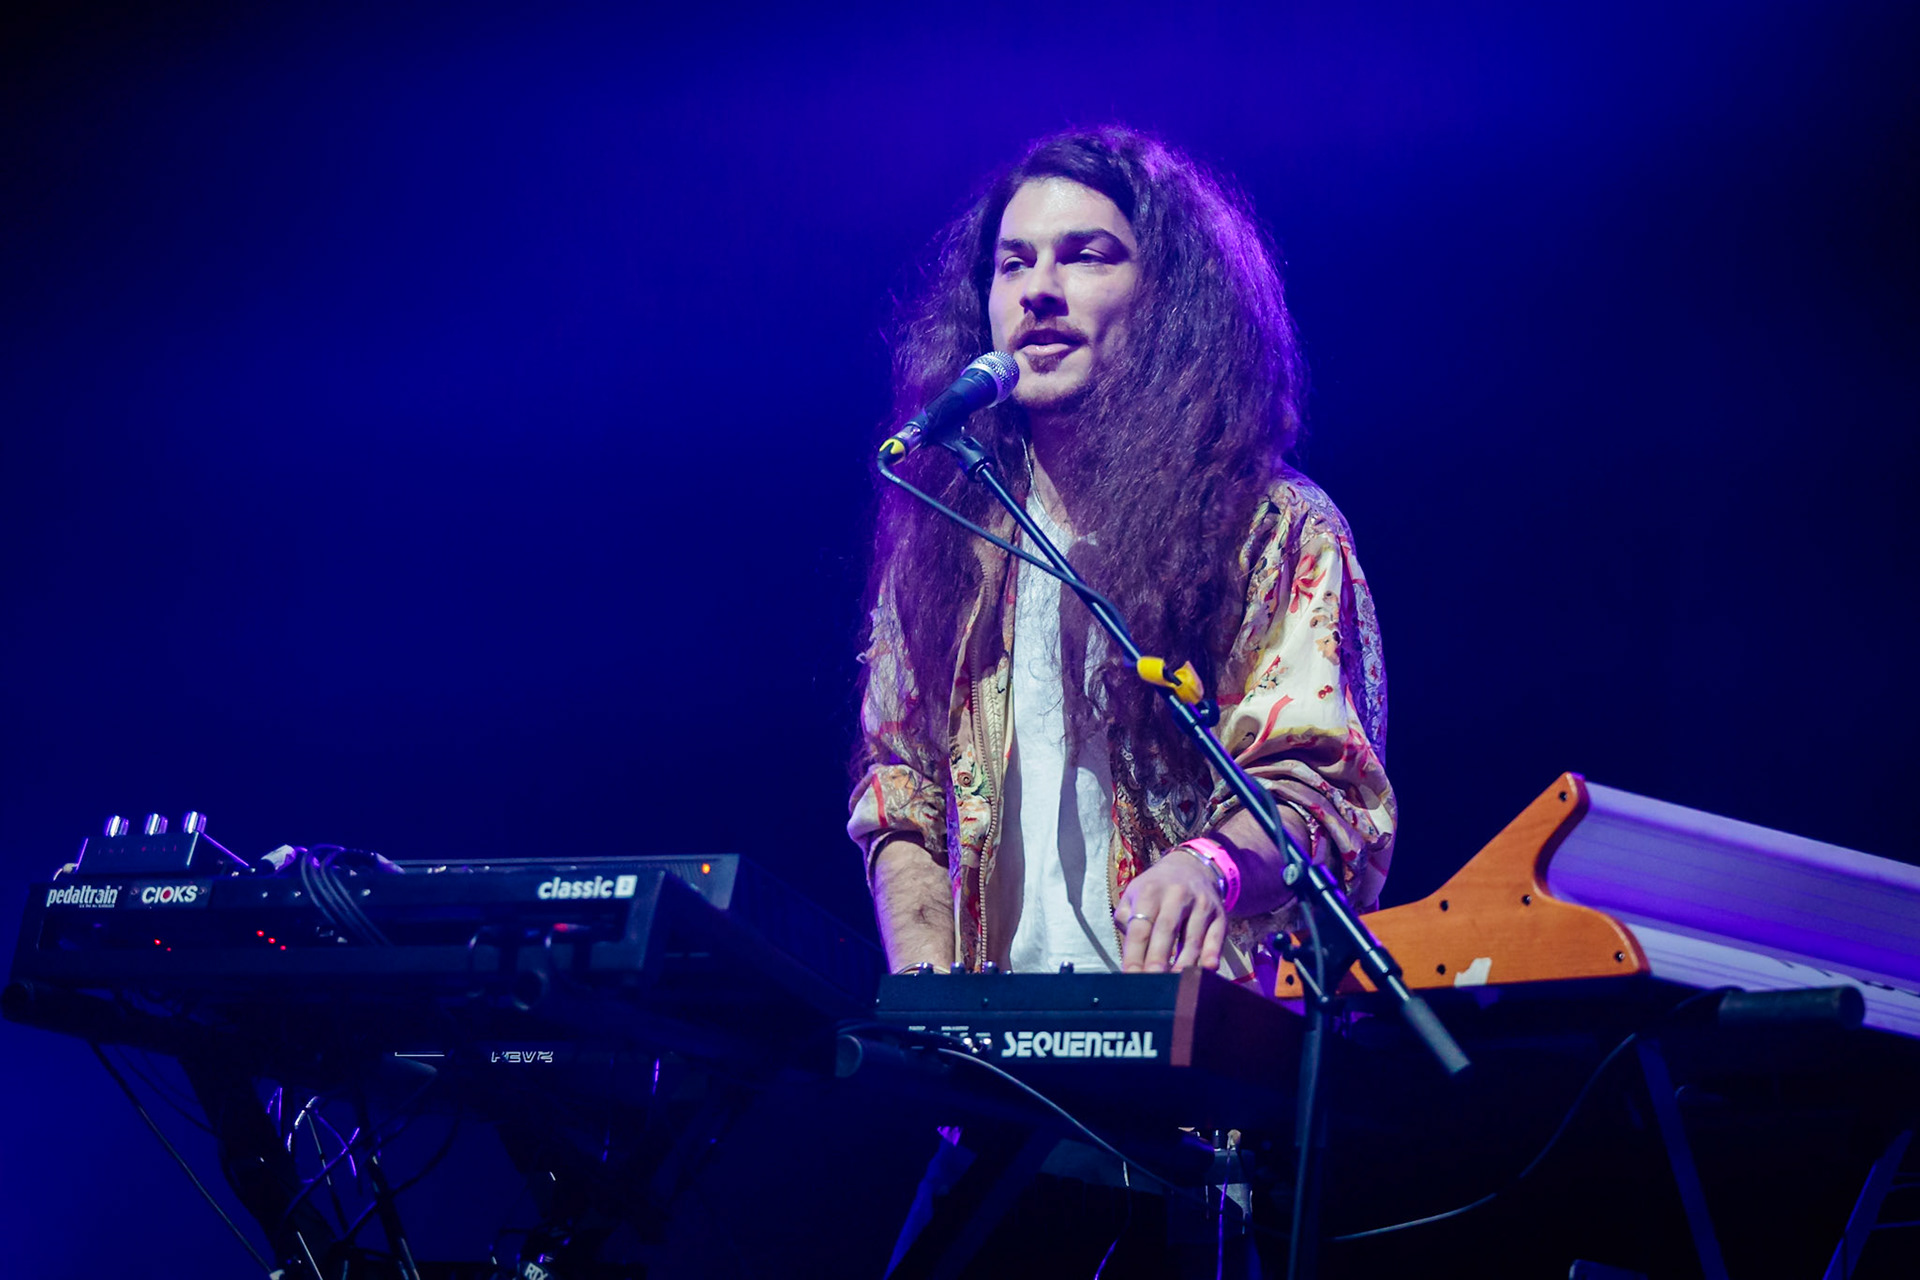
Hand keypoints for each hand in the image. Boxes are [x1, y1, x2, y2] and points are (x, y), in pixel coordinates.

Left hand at [1113, 849, 1226, 973]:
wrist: (1192, 867)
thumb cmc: (1156, 890)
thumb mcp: (1135, 894)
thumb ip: (1127, 919)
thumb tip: (1129, 950)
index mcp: (1150, 892)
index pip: (1140, 927)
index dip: (1134, 953)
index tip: (1130, 975)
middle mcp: (1176, 895)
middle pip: (1166, 929)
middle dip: (1158, 957)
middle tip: (1152, 981)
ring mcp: (1200, 904)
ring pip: (1192, 937)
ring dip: (1184, 962)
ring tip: (1175, 983)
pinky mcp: (1219, 914)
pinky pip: (1216, 936)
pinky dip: (1213, 952)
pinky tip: (1208, 968)